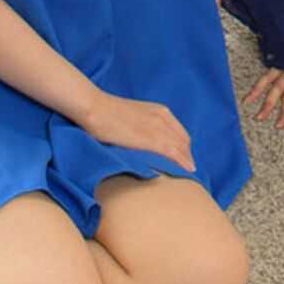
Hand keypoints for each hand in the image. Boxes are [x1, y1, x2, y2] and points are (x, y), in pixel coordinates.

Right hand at [79, 88, 194, 172]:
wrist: (95, 108)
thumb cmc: (106, 114)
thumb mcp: (132, 117)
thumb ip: (143, 127)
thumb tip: (142, 141)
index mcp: (160, 111)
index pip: (180, 133)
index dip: (184, 148)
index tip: (183, 160)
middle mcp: (163, 117)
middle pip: (184, 141)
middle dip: (187, 156)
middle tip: (186, 170)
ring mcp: (158, 127)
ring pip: (181, 147)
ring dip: (186, 161)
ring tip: (187, 174)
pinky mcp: (151, 139)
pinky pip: (173, 152)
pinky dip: (181, 162)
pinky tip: (186, 171)